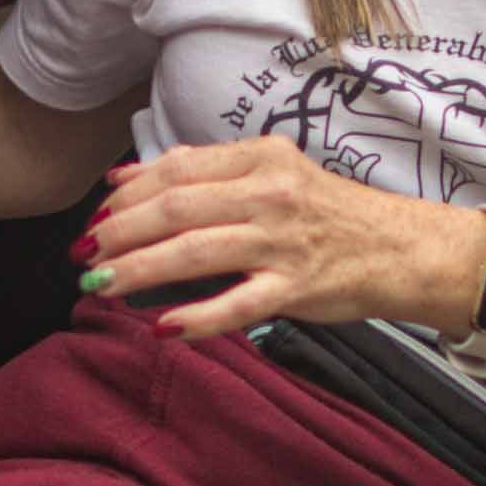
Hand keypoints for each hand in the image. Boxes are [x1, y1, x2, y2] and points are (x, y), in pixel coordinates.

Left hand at [80, 139, 484, 343]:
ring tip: (102, 287)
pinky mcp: (298, 287)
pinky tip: (163, 327)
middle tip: (84, 256)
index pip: (177, 169)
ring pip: (195, 252)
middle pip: (177, 208)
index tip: (94, 219)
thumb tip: (125, 178)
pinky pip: (237, 304)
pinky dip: (197, 318)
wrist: (402, 247)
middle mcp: (271, 194)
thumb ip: (203, 173)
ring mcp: (284, 242)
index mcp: (261, 158)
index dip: (127, 195)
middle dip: (120, 233)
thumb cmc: (329, 214)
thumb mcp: (271, 175)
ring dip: (140, 271)